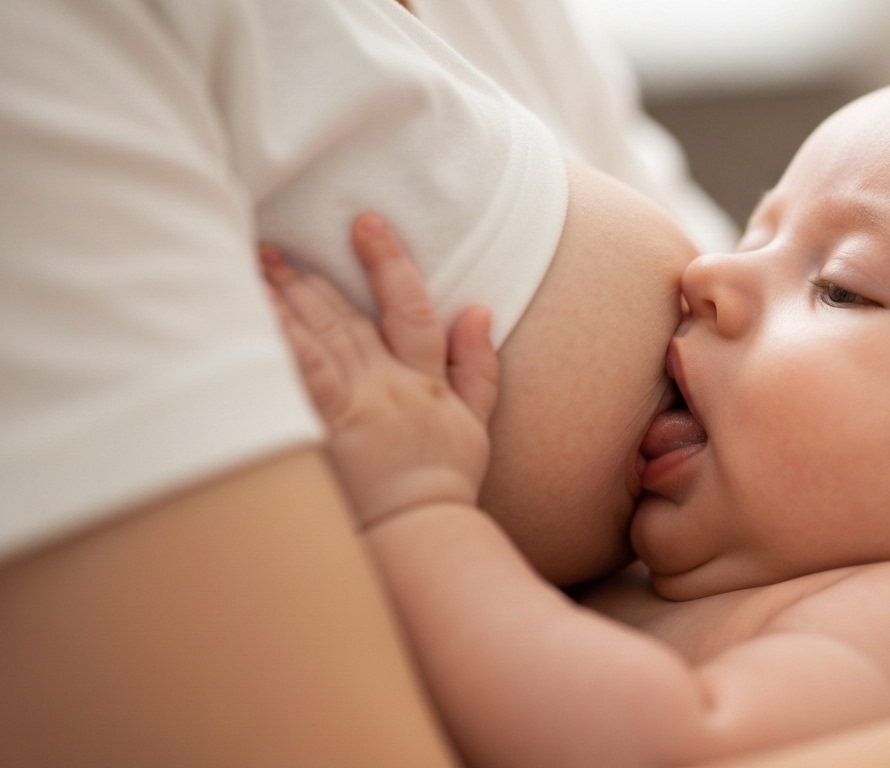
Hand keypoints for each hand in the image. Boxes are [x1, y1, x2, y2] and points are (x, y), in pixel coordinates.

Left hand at [260, 213, 498, 528]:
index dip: (389, 261)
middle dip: (309, 277)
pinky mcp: (327, 429)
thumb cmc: (445, 481)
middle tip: (273, 244)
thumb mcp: (478, 420)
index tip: (367, 223)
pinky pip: (301, 375)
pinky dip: (282, 341)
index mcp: (423, 378)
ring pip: (319, 337)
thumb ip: (479, 363)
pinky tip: (256, 315)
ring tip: (254, 267)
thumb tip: (480, 309)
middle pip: (346, 317)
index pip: (410, 306)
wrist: (423, 533)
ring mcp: (356, 404)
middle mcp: (388, 383)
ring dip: (285, 298)